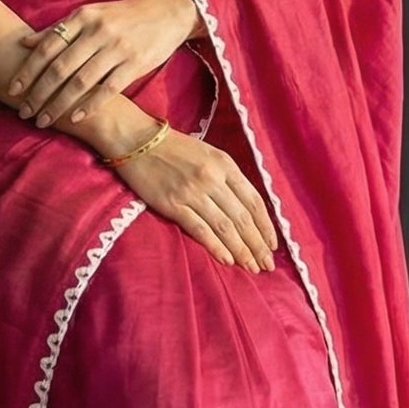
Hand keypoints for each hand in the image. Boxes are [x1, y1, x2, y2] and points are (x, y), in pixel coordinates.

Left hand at [7, 0, 198, 128]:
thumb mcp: (90, 14)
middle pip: (60, 68)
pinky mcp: (135, 63)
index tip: (12, 89)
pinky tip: (75, 118)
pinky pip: (108, 89)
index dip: (28, 70)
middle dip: (38, 93)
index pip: (47, 46)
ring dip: (59, 104)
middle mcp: (97, 31)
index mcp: (82, 17)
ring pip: (80, 82)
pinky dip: (90, 105)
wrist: (167, 11)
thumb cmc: (122, 16)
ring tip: (44, 119)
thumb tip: (23, 42)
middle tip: (24, 112)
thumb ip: (58, 29)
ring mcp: (117, 48)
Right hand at [126, 129, 278, 273]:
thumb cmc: (174, 148)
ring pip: (225, 227)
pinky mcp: (172, 204)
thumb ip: (228, 178)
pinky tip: (227, 260)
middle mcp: (212, 178)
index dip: (266, 226)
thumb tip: (246, 210)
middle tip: (266, 265)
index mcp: (225, 164)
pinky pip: (199, 230)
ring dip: (241, 250)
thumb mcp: (209, 155)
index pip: (254, 201)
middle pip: (242, 218)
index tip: (273, 245)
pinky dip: (216, 247)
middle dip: (257, 244)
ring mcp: (192, 192)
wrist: (136, 140)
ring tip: (251, 267)